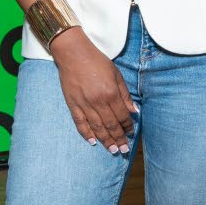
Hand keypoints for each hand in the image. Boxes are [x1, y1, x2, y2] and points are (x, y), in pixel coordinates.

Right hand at [50, 28, 136, 154]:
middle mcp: (98, 101)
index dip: (127, 126)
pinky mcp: (72, 104)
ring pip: (97, 127)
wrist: (73, 54)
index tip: (131, 133)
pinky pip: (80, 123)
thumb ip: (125, 95)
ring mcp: (84, 104)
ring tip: (113, 150)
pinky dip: (86, 134)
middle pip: (110, 125)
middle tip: (124, 150)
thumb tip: (133, 111)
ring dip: (106, 141)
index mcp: (110, 93)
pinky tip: (93, 142)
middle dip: (118, 139)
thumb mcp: (116, 75)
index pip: (122, 116)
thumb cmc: (97, 62)